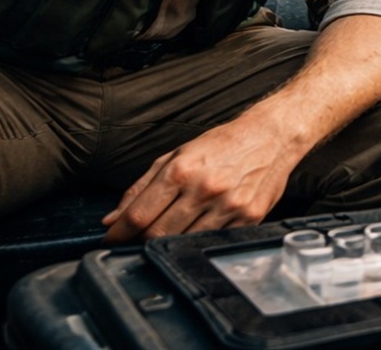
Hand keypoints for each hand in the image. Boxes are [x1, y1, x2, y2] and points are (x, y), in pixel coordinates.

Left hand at [100, 118, 296, 243]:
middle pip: (157, 233)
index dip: (118, 233)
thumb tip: (113, 217)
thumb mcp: (176, 155)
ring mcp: (228, 207)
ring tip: (163, 235)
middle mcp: (204, 189)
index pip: (139, 214)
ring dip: (166, 243)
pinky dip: (196, 241)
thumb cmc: (222, 144)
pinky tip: (194, 231)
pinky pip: (212, 241)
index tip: (109, 239)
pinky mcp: (248, 219)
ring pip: (183, 242)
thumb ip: (141, 187)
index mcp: (182, 170)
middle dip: (138, 241)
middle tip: (132, 240)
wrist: (271, 137)